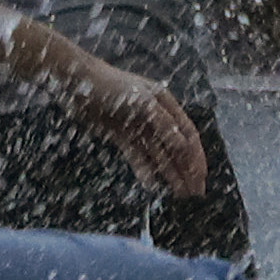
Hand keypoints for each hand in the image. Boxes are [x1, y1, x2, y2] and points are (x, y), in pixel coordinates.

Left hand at [75, 62, 208, 195]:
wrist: (77, 83)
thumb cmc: (112, 85)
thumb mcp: (142, 100)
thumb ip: (163, 124)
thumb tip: (184, 147)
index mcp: (167, 105)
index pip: (188, 135)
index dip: (197, 156)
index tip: (202, 177)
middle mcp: (156, 118)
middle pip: (176, 148)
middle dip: (186, 171)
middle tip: (194, 195)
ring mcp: (138, 128)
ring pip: (159, 155)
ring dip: (170, 174)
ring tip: (178, 195)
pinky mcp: (122, 136)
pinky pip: (137, 157)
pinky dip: (145, 170)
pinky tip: (151, 185)